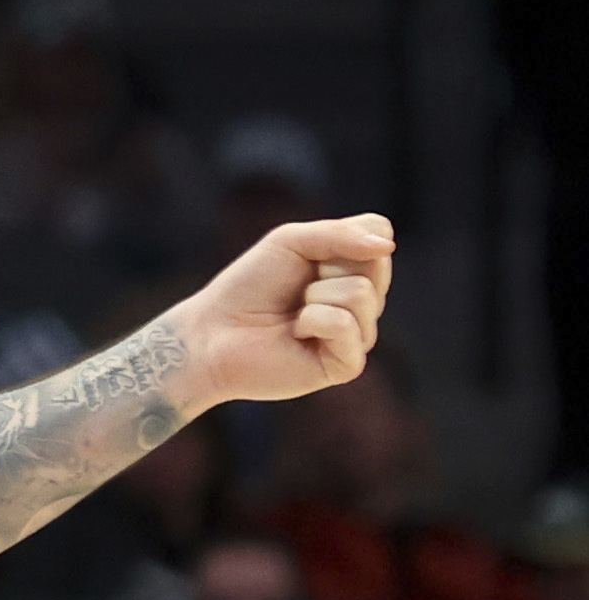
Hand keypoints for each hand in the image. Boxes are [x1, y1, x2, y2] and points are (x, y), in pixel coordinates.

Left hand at [173, 215, 394, 407]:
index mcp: (354, 271)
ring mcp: (357, 335)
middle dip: (326, 267)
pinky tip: (295, 334)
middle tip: (297, 288)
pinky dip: (313, 321)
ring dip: (315, 296)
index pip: (380, 236)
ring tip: (294, 314)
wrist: (212, 333)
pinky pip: (345, 325)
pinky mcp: (346, 365)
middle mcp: (363, 303)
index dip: (341, 238)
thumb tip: (388, 246)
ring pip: (362, 294)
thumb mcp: (291, 241)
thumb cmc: (249, 286)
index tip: (306, 257)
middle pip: (376, 265)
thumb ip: (341, 234)